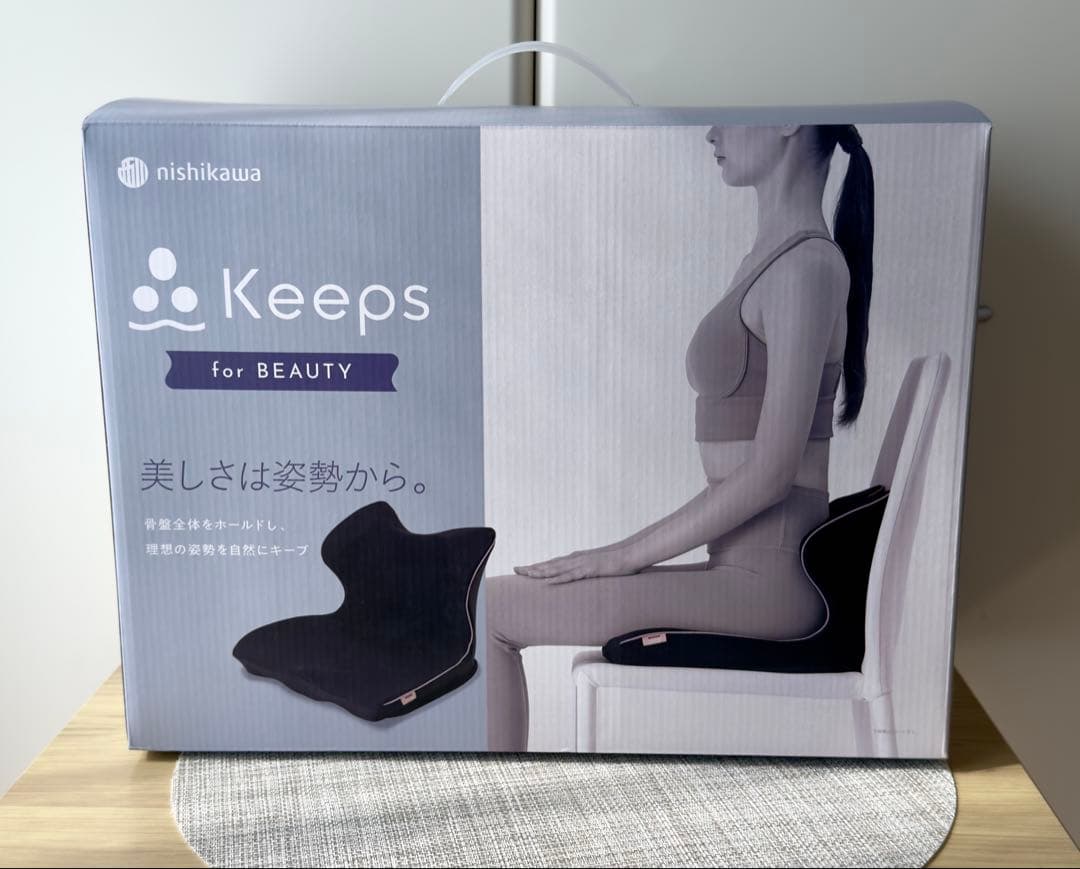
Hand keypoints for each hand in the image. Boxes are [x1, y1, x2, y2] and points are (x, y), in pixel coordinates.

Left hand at [514, 548, 635, 583]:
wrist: (630, 554)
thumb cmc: (616, 561)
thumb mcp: (598, 567)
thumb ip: (588, 572)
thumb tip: (581, 578)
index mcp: (576, 559)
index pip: (552, 563)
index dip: (537, 566)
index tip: (523, 569)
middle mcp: (575, 559)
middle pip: (549, 564)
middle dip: (532, 568)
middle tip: (515, 569)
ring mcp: (582, 563)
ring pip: (556, 569)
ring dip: (540, 572)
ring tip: (525, 574)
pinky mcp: (590, 569)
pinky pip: (571, 576)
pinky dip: (558, 579)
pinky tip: (548, 582)